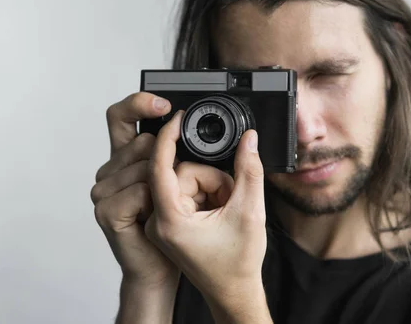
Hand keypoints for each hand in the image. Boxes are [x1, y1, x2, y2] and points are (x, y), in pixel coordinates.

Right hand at [91, 93, 202, 287]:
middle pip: (142, 142)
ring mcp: (104, 190)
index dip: (139, 103)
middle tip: (175, 189)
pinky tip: (153, 217)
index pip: (122, 116)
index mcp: (127, 157)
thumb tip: (186, 120)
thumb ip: (176, 153)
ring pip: (145, 167)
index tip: (165, 106)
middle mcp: (111, 170)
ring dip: (165, 187)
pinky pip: (141, 192)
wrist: (162, 267)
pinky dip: (155, 204)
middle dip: (168, 161)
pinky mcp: (107, 210)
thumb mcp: (179, 181)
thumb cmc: (173, 227)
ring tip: (164, 208)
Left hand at [144, 110, 267, 304]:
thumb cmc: (237, 264)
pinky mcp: (171, 221)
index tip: (178, 119)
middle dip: (213, 179)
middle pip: (182, 173)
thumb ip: (249, 170)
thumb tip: (249, 139)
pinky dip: (208, 195)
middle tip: (230, 200)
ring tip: (226, 210)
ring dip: (212, 188)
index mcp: (171, 222)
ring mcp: (164, 222)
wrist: (234, 291)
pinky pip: (187, 191)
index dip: (168, 138)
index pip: (159, 168)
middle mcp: (160, 222)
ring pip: (187, 180)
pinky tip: (219, 212)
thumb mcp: (250, 212)